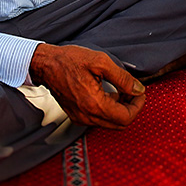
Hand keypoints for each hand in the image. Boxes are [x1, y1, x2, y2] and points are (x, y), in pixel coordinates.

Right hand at [29, 43, 145, 128]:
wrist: (45, 64)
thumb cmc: (70, 60)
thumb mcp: (101, 62)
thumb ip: (122, 78)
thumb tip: (138, 89)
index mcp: (94, 104)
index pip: (126, 117)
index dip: (138, 106)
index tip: (139, 92)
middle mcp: (87, 116)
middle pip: (119, 124)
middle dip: (131, 109)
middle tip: (133, 92)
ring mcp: (80, 118)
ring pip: (110, 123)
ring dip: (120, 109)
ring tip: (123, 91)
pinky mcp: (76, 116)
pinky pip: (99, 119)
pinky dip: (109, 110)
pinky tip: (110, 94)